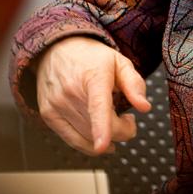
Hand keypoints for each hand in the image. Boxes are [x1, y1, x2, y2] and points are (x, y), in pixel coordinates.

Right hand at [34, 36, 150, 155]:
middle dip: (122, 131)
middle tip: (128, 120)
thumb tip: (144, 107)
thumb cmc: (90, 57)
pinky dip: (89, 144)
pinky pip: (73, 140)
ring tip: (112, 120)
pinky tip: (98, 137)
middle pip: (100, 128)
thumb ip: (134, 84)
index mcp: (93, 76)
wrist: (56, 49)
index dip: (101, 127)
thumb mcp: (119, 62)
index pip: (97, 105)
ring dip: (107, 137)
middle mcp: (71, 91)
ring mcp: (56, 104)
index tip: (103, 145)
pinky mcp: (48, 114)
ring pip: (88, 137)